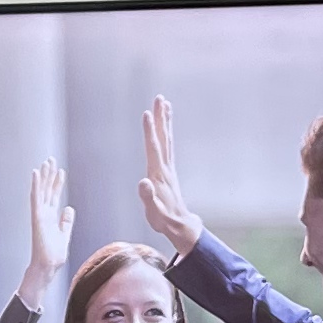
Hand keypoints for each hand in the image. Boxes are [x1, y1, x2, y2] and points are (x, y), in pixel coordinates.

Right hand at [18, 156, 74, 307]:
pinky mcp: (37, 217)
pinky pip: (36, 198)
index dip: (57, 183)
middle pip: (47, 190)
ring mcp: (39, 214)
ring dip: (43, 176)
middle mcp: (44, 213)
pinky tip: (36, 174)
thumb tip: (69, 208)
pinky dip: (36, 185)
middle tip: (51, 160)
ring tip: (45, 163)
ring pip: (41, 191)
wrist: (47, 266)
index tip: (60, 171)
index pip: (54, 196)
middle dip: (50, 175)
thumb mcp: (64, 234)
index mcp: (51, 217)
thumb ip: (66, 221)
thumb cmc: (54, 254)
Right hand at [136, 97, 202, 260]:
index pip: (153, 148)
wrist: (179, 224)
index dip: (149, 131)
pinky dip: (165, 133)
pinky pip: (166, 146)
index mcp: (158, 174)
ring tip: (163, 104)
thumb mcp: (153, 212)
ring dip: (164, 121)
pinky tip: (163, 127)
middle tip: (159, 98)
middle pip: (162, 137)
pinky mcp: (167, 170)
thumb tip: (143, 183)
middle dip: (160, 118)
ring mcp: (167, 167)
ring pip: (166, 139)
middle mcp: (165, 167)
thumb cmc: (163, 219)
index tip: (147, 113)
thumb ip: (148, 197)